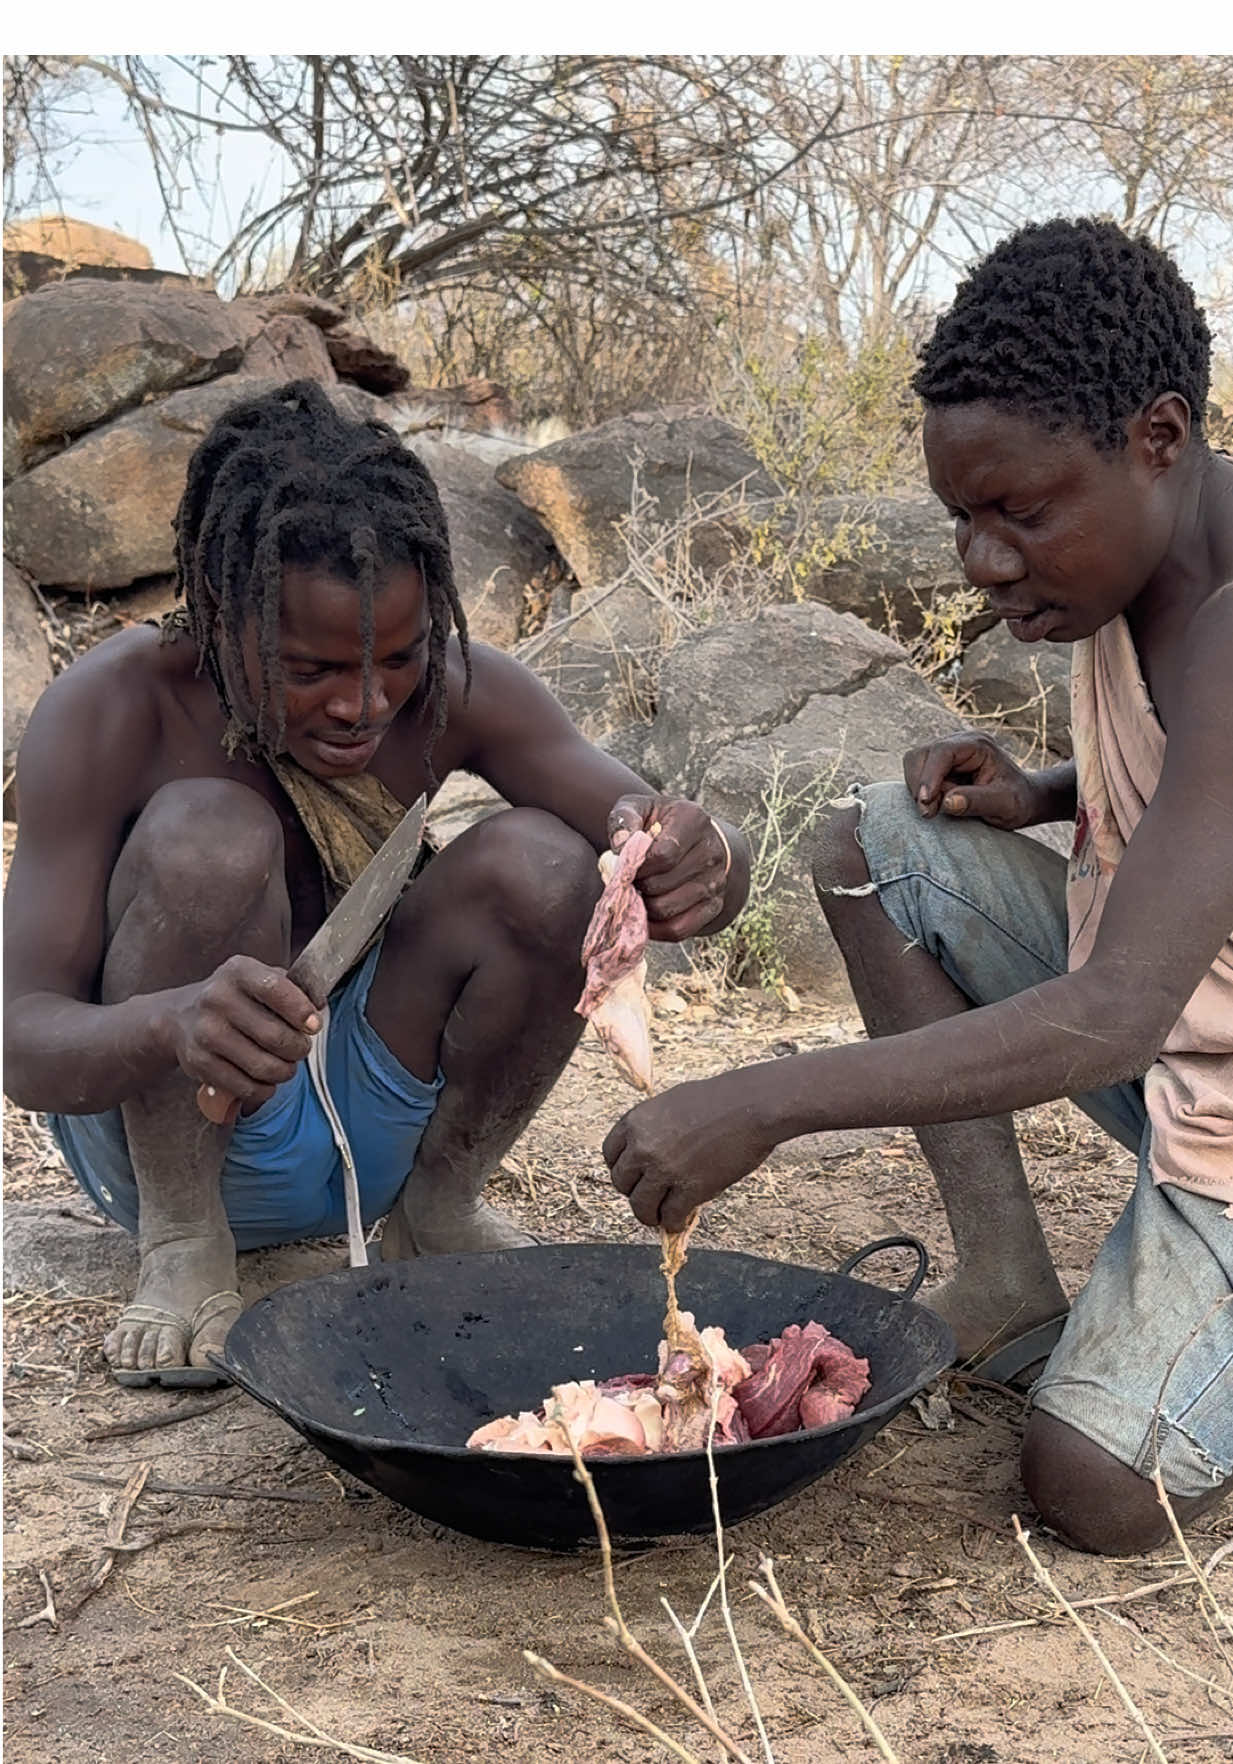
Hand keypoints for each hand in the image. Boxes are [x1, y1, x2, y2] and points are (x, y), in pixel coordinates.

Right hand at [167, 956, 318, 1114]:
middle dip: (298, 1048)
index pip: (275, 989)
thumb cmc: (235, 997)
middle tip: (300, 1048)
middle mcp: (217, 999)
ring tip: (286, 1065)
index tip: (314, 1025)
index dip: (301, 1010)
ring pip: (263, 1066)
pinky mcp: (199, 1062)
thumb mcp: (259, 978)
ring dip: (285, 1071)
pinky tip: (266, 1080)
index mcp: (237, 972)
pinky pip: (245, 1086)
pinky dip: (264, 1089)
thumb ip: (293, 988)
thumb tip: (319, 1006)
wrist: (181, 1016)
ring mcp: (206, 1032)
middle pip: (274, 1035)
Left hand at [603, 1074, 772, 1229]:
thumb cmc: (718, 1100)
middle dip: (635, 1191)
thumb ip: (653, 1128)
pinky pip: (670, 1215)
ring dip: (650, 1214)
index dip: (622, 1168)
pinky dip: (673, 1221)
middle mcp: (643, 1147)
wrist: (751, 1106)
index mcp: (636, 1121)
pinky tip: (680, 1218)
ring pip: (641, 1206)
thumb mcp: (670, 1104)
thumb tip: (646, 1154)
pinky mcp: (690, 1188)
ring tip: (661, 1215)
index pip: (610, 1155)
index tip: (634, 1176)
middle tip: (650, 1195)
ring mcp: (665, 1169)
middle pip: (621, 1183)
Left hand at [607, 794, 729, 940]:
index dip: (637, 866)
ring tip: (637, 893)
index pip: (663, 855)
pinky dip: (656, 929)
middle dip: (637, 887)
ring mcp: (716, 881)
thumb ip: (624, 821)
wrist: (692, 838)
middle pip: (662, 885)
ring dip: (643, 907)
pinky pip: (679, 930)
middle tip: (629, 881)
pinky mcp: (714, 906)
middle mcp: (711, 851)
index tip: (626, 865)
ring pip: (667, 910)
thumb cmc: (658, 822)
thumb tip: (620, 847)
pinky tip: (645, 915)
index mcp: (694, 820)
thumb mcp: (639, 809)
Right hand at [903, 734, 1042, 830]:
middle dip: (920, 785)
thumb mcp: (1004, 805)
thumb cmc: (1018, 801)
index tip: (925, 802)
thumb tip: (946, 802)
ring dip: (918, 788)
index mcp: (978, 745)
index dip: (928, 776)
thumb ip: (977, 802)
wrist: (1022, 800)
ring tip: (937, 808)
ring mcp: (947, 753)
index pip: (942, 752)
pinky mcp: (939, 765)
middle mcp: (959, 743)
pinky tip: (937, 803)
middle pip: (921, 755)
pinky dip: (920, 791)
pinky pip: (917, 774)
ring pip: (914, 763)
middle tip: (931, 812)